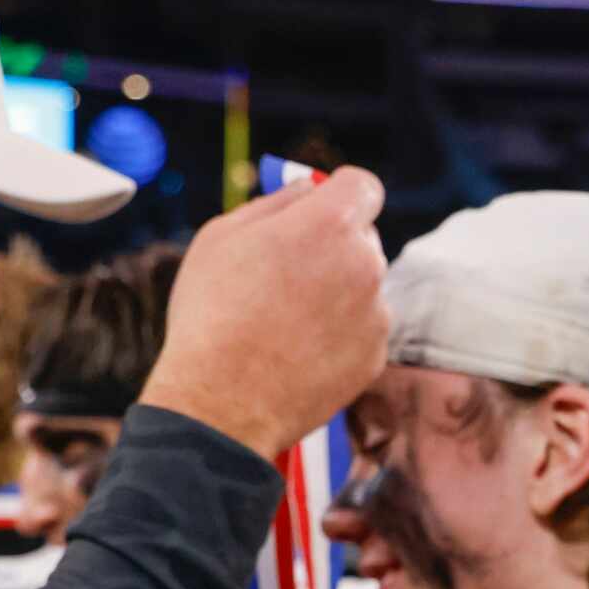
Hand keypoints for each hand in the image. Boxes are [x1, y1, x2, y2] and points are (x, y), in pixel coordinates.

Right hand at [140, 169, 389, 462]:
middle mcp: (366, 264)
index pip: (362, 186)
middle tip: (286, 274)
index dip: (341, 193)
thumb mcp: (222, 236)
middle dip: (333, 246)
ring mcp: (376, 314)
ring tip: (284, 321)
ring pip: (363, 287)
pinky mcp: (375, 356)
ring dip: (335, 293)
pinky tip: (296, 351)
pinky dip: (338, 336)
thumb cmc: (212, 314)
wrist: (222, 402)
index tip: (322, 207)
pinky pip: (361, 331)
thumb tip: (308, 188)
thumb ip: (276, 202)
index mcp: (331, 223)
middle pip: (362, 238)